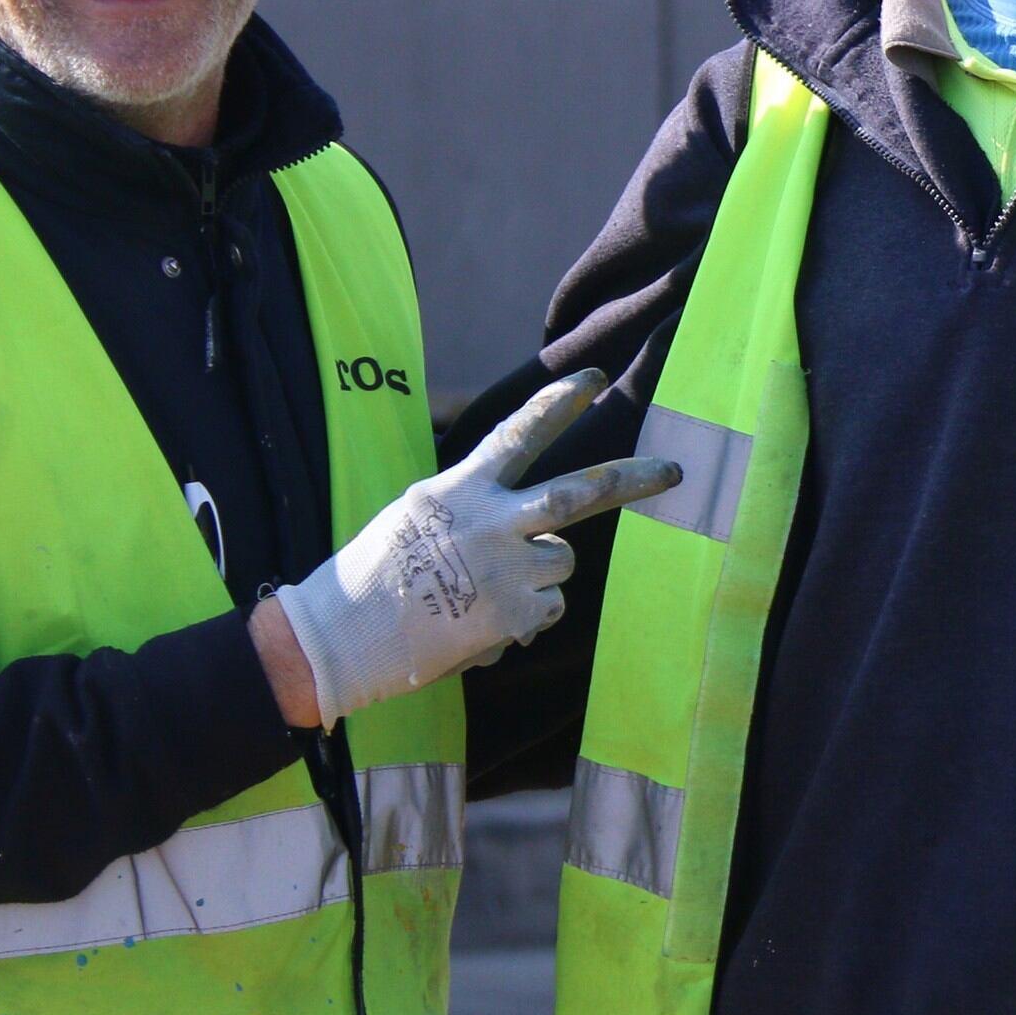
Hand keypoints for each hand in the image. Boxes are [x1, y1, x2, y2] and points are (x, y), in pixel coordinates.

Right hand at [270, 370, 680, 724]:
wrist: (342, 636)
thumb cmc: (376, 575)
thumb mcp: (418, 516)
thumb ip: (475, 512)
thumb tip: (529, 536)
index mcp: (461, 488)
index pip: (519, 433)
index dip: (558, 402)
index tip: (595, 378)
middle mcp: (491, 520)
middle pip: (578, 492)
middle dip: (631, 479)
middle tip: (673, 471)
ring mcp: (507, 568)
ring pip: (562, 561)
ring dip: (540, 576)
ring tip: (484, 592)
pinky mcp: (517, 615)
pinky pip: (549, 610)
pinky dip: (527, 619)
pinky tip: (479, 624)